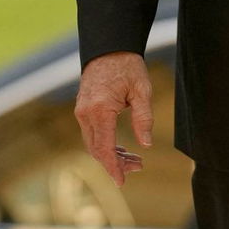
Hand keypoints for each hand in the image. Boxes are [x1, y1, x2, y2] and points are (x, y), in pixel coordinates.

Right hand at [74, 52, 151, 186]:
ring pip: (93, 143)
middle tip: (138, 166)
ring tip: (134, 159)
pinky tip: (121, 148)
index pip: (105, 148)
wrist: (109, 47)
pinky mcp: (83, 109)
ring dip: (111, 155)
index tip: (122, 182)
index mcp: (101, 110)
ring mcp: (81, 111)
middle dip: (116, 163)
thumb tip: (146, 144)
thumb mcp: (142, 90)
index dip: (113, 167)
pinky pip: (92, 134)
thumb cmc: (128, 66)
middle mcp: (86, 113)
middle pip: (97, 150)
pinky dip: (105, 144)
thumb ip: (144, 118)